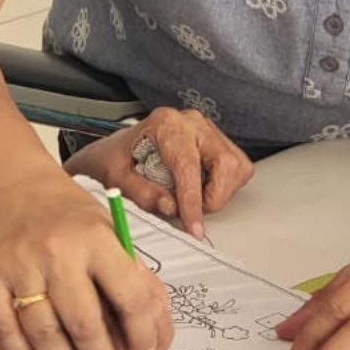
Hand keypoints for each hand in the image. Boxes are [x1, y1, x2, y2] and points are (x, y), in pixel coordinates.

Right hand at [0, 175, 172, 349]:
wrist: (18, 190)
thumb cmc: (72, 218)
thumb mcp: (112, 234)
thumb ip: (136, 281)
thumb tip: (155, 336)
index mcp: (97, 237)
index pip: (129, 298)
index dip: (142, 335)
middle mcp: (58, 250)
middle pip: (84, 325)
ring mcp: (21, 264)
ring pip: (44, 334)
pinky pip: (5, 327)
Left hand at [64, 107, 254, 240]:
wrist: (112, 150)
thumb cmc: (112, 159)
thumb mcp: (115, 178)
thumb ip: (141, 193)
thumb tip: (171, 206)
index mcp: (164, 124)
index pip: (188, 166)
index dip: (193, 202)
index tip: (193, 227)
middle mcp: (190, 121)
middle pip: (225, 162)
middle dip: (213, 197)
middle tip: (193, 214)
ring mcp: (205, 129)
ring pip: (236, 165)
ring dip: (221, 193)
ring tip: (194, 201)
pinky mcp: (215, 140)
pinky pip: (236, 166)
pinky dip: (225, 186)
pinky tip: (202, 190)